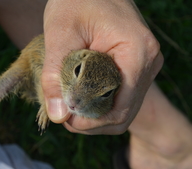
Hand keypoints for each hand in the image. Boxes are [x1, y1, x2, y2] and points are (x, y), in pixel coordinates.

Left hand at [42, 0, 162, 134]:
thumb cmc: (76, 1)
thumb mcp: (60, 34)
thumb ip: (55, 75)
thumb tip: (58, 116)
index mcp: (137, 52)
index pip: (119, 106)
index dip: (91, 121)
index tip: (66, 118)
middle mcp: (148, 63)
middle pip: (123, 112)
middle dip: (92, 122)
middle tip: (65, 115)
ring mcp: (144, 66)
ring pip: (123, 109)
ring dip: (96, 116)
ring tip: (71, 109)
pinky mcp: (135, 67)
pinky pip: (122, 97)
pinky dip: (102, 105)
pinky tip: (82, 100)